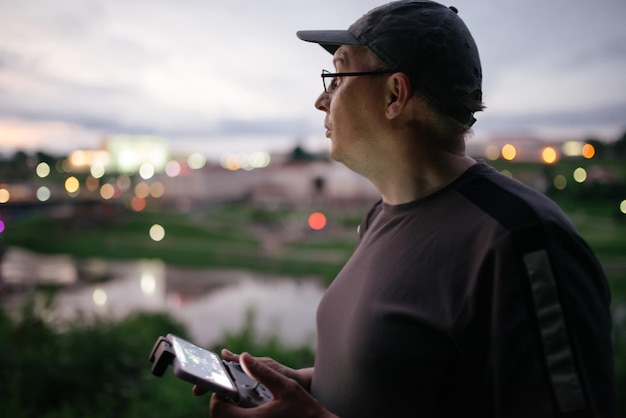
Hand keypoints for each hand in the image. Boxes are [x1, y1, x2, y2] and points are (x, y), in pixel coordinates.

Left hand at [194, 350, 336, 417]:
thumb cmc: (304, 409)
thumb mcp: (285, 386)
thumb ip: (262, 372)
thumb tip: (242, 357)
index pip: (217, 409)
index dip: (216, 395)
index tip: (225, 386)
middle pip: (218, 417)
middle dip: (219, 403)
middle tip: (229, 391)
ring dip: (226, 411)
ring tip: (235, 399)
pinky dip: (234, 417)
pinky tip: (245, 410)